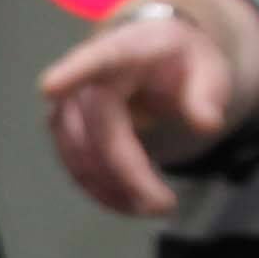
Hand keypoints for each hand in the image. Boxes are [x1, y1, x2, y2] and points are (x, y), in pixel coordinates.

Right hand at [37, 0, 258, 222]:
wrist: (155, 57)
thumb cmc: (180, 61)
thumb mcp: (209, 68)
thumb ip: (207, 94)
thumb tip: (207, 124)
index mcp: (124, 50)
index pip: (95, 60)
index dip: (72, 73)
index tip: (49, 87)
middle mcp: (88, 77)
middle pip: (97, 133)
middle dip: (127, 176)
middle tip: (165, 205)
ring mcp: (70, 104)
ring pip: (79, 157)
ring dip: (112, 190)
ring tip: (153, 206)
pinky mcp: (65, 131)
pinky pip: (75, 167)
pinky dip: (102, 191)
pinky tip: (130, 203)